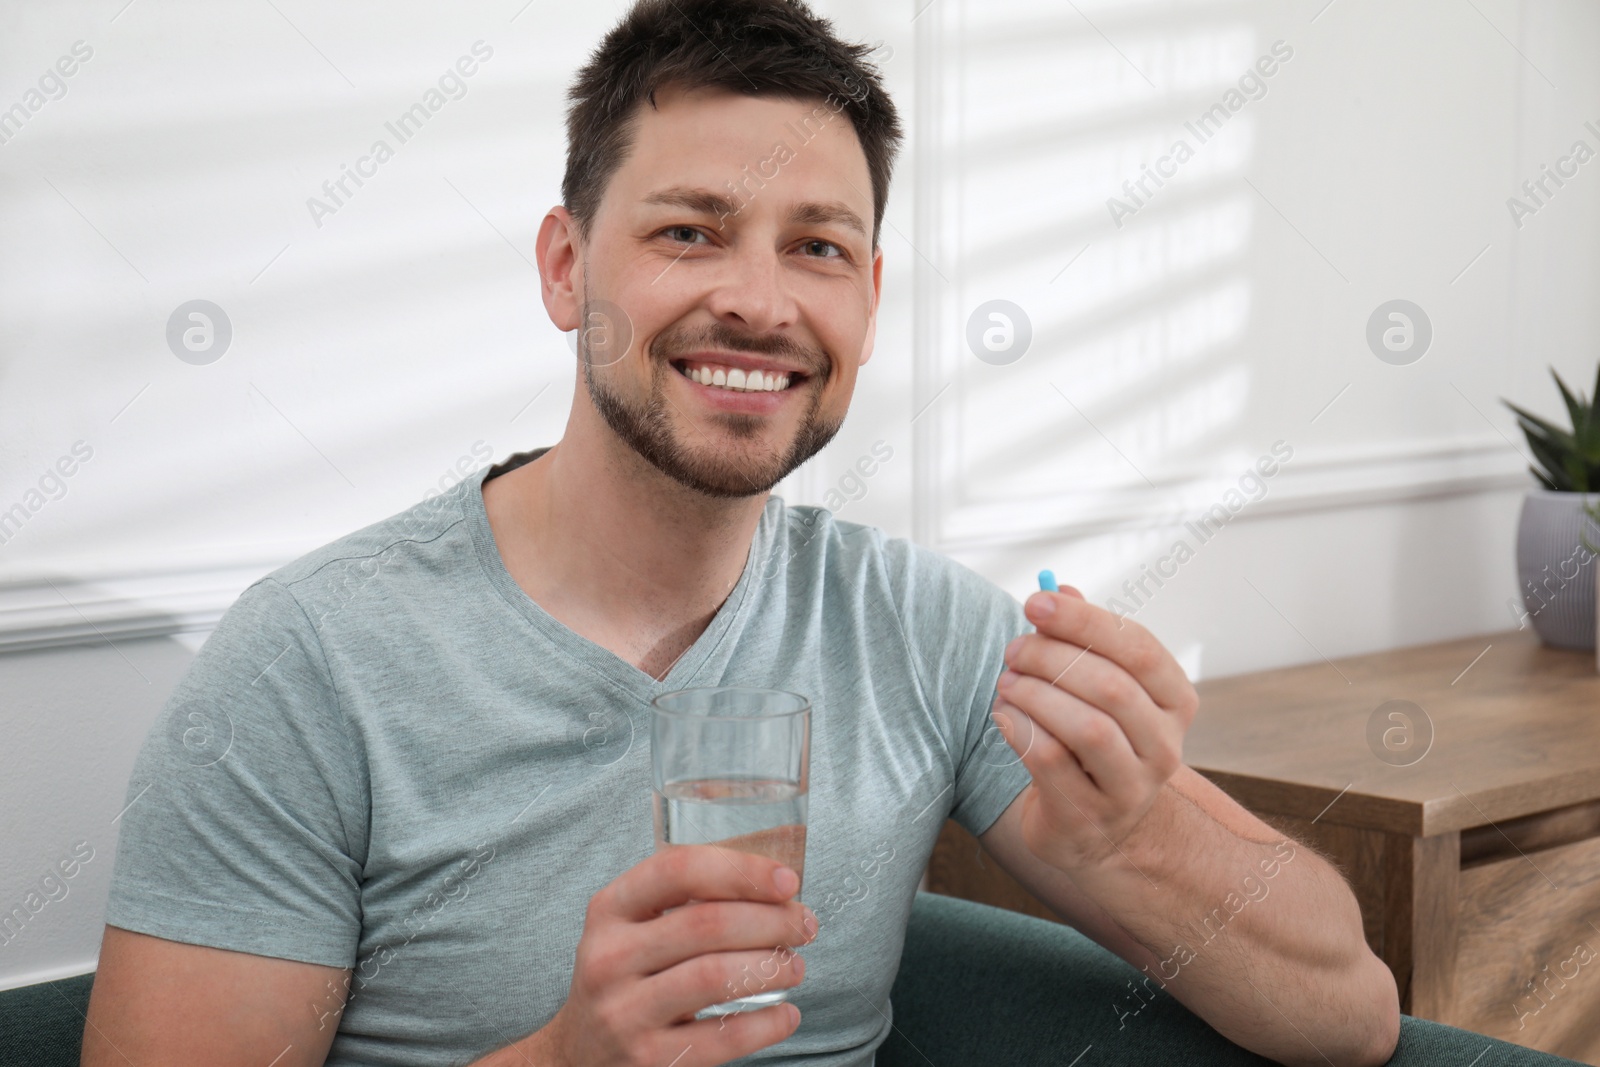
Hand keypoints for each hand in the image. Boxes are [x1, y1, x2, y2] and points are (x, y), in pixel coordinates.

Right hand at [534, 845, 816, 1066]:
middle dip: (771, 921)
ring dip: (770, 966)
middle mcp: (610, 956)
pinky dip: (766, 1025)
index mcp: (610, 908)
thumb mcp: (632, 927)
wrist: (577, 1054)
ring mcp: (625, 1011)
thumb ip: (684, 900)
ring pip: (714, 977)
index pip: (678, 870)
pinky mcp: (647, 1059)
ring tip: (795, 966)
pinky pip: (721, 1037)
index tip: (789, 881)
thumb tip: (774, 883)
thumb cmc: (626, 975)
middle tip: (803, 925)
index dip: (741, 871)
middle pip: (707, 924)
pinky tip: (787, 1014)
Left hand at [990, 585, 1198, 873]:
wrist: (1097, 827)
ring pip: (1086, 727)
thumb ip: (1083, 640)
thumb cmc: (1093, 738)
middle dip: (1051, 657)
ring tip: (1007, 682)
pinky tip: (1005, 715)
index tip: (1035, 602)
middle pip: (1111, 686)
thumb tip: (1058, 588)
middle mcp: (1163, 747)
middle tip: (1014, 649)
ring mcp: (1130, 789)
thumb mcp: (1098, 686)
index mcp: (1175, 701)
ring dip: (1035, 694)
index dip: (1084, 620)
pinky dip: (1020, 728)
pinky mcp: (1087, 818)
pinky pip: (1050, 761)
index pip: (1138, 648)